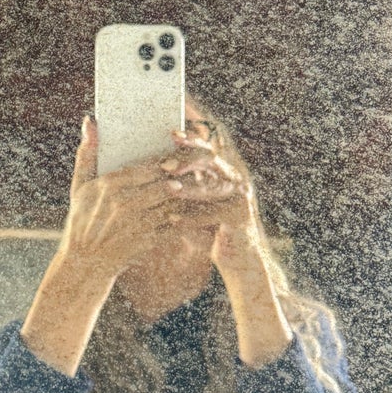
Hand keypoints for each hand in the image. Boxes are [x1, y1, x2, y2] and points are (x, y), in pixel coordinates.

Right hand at [58, 116, 242, 282]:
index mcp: (108, 185)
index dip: (166, 161)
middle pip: (163, 183)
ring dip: (189, 195)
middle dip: (182, 175)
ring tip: (201, 185)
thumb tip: (91, 120)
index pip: (146, 167)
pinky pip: (174, 224)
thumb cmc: (82, 220)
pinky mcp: (147, 241)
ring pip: (172, 203)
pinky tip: (195, 209)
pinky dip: (187, 216)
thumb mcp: (80, 186)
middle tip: (197, 167)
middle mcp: (123, 203)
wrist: (84, 263)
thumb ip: (87, 152)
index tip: (176, 157)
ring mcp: (136, 223)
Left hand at [162, 130, 293, 366]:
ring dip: (190, 187)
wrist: (238, 261)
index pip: (208, 146)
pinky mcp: (240, 219)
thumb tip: (151, 164)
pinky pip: (213, 215)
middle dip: (188, 158)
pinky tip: (172, 220)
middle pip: (212, 159)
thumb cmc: (209, 229)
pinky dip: (191, 218)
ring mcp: (240, 198)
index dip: (192, 137)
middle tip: (165, 162)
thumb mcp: (194, 203)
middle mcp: (235, 179)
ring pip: (213, 187)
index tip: (169, 131)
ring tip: (168, 188)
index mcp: (223, 171)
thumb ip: (181, 182)